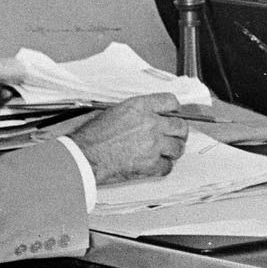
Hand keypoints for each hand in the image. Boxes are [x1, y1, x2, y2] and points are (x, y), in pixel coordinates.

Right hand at [64, 94, 189, 184]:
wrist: (86, 156)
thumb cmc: (93, 136)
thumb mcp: (114, 111)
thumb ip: (136, 111)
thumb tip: (148, 114)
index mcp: (140, 107)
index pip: (170, 101)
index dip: (174, 109)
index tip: (174, 114)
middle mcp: (150, 124)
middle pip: (180, 126)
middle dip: (179, 131)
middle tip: (175, 135)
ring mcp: (153, 145)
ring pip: (178, 148)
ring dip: (173, 150)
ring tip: (166, 151)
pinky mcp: (150, 165)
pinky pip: (168, 166)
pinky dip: (163, 166)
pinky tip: (156, 164)